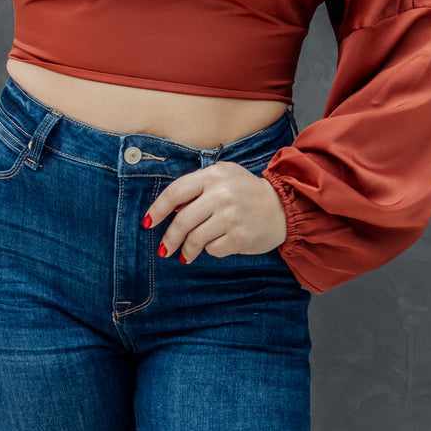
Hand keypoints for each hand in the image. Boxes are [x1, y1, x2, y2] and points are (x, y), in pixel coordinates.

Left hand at [143, 162, 287, 262]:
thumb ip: (197, 188)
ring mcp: (231, 216)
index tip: (147, 223)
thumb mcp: (222, 177)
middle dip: (169, 238)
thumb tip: (171, 210)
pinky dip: (211, 250)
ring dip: (187, 249)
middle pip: (182, 221)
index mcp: (213, 175)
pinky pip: (213, 249)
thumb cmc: (246, 191)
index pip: (175, 192)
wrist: (282, 207)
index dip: (157, 209)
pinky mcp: (239, 237)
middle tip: (164, 249)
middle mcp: (221, 194)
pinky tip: (218, 244)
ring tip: (186, 254)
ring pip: (195, 239)